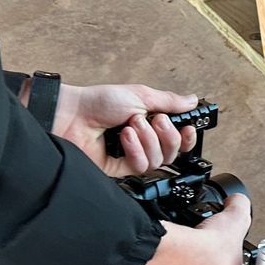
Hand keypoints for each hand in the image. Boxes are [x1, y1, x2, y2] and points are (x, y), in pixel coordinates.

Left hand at [51, 83, 199, 174]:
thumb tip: (192, 100)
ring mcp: (130, 155)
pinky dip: (136, 150)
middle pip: (171, 152)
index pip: (177, 138)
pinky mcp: (118, 169)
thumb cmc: (99, 102)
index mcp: (149, 123)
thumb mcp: (140, 96)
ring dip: (148, 140)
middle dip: (167, 135)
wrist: (72, 115)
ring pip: (158, 160)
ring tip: (131, 125)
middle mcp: (142, 141)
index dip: (186, 137)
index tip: (188, 128)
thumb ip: (169, 101)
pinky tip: (125, 137)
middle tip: (155, 120)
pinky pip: (140, 166)